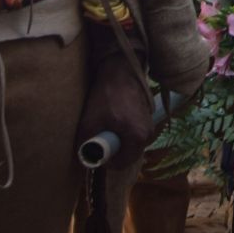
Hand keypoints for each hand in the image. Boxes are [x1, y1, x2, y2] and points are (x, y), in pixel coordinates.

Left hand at [76, 55, 154, 174]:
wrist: (120, 69)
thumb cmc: (107, 95)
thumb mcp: (90, 121)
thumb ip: (86, 143)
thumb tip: (83, 157)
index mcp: (138, 137)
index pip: (122, 163)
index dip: (107, 161)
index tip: (96, 151)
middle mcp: (149, 133)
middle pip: (128, 154)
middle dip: (113, 151)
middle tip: (98, 140)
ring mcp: (150, 124)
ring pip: (131, 143)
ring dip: (118, 140)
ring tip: (105, 127)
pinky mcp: (147, 116)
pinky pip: (134, 133)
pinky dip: (124, 131)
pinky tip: (114, 119)